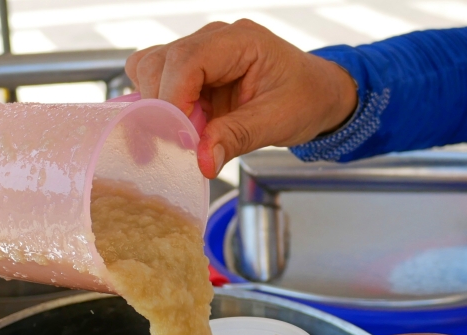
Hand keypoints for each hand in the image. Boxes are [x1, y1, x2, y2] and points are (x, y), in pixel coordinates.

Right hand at [125, 20, 357, 178]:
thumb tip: (202, 162)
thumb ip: (236, 138)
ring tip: (183, 136)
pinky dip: (159, 109)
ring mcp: (199, 54)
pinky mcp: (192, 73)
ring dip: (156, 108)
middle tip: (180, 143)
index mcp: (240, 42)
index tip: (177, 137)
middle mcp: (214, 40)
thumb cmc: (305, 99)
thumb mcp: (277, 122)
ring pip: (149, 70)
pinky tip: (180, 129)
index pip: (186, 60)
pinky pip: (157, 83)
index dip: (172, 98)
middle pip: (158, 62)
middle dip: (159, 106)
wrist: (316, 94)